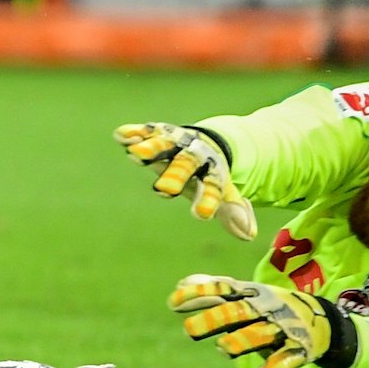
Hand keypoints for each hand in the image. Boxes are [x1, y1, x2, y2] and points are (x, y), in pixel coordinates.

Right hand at [114, 123, 257, 239]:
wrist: (210, 141)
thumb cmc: (213, 177)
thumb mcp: (225, 196)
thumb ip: (235, 214)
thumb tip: (249, 235)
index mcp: (215, 172)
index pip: (213, 187)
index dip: (208, 200)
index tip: (201, 215)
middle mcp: (195, 155)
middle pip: (187, 165)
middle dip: (176, 175)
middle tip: (165, 190)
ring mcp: (177, 142)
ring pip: (166, 145)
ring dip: (152, 149)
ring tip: (135, 154)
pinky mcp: (160, 133)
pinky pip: (147, 132)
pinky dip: (135, 133)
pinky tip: (119, 136)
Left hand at [170, 275, 354, 367]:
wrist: (321, 320)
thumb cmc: (270, 307)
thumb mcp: (244, 295)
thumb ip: (213, 291)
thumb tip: (179, 286)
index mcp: (249, 293)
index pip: (220, 288)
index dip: (197, 295)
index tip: (171, 304)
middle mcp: (264, 308)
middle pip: (237, 312)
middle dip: (213, 319)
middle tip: (188, 330)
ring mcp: (282, 329)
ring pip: (259, 334)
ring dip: (240, 341)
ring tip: (222, 349)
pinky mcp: (298, 350)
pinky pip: (285, 361)